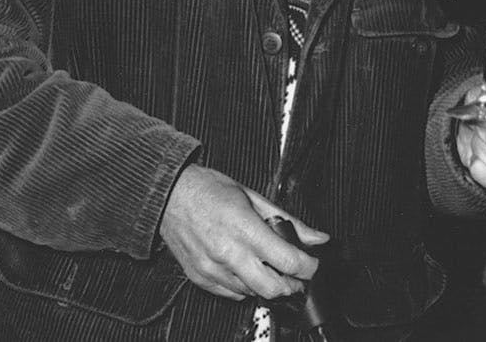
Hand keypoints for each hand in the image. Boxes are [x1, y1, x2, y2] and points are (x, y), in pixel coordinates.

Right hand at [158, 164, 330, 300]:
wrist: (168, 196)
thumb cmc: (208, 190)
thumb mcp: (254, 197)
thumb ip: (288, 220)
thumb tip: (316, 237)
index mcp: (244, 229)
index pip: (288, 261)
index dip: (308, 267)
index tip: (312, 264)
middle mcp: (228, 253)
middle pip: (273, 288)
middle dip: (292, 285)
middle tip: (297, 275)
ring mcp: (213, 269)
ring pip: (253, 293)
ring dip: (267, 285)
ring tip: (269, 267)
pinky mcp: (201, 278)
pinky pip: (232, 294)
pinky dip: (245, 286)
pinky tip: (247, 269)